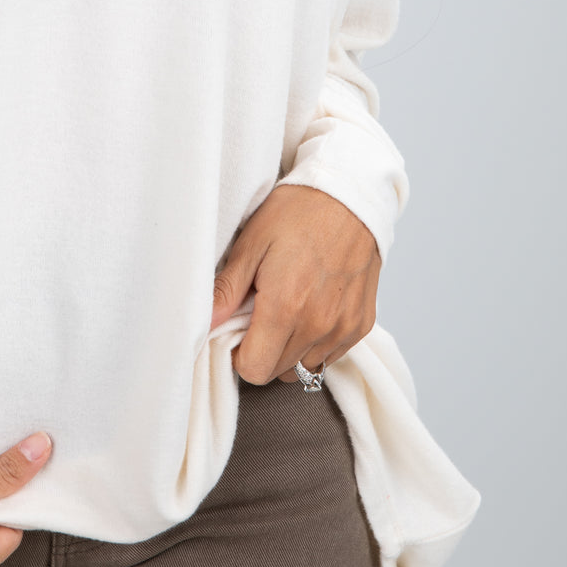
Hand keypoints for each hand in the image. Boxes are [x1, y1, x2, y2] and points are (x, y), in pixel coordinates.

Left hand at [210, 185, 379, 383]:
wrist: (349, 196)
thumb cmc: (297, 213)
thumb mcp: (251, 243)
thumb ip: (227, 290)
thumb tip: (205, 324)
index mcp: (286, 307)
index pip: (254, 369)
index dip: (239, 354)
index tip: (239, 328)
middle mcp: (318, 325)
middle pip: (277, 371)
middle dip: (262, 349)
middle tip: (260, 311)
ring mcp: (344, 328)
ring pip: (305, 367)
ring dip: (290, 348)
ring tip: (287, 306)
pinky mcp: (362, 324)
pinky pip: (330, 355)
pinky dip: (316, 341)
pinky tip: (310, 307)